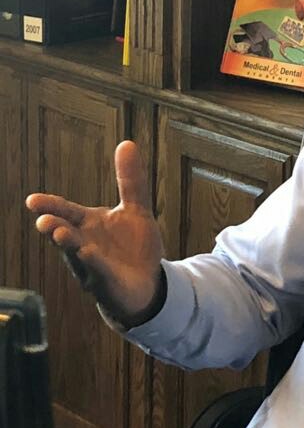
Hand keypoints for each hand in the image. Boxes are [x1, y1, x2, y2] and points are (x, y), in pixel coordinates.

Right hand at [25, 140, 165, 327]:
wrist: (146, 284)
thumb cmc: (133, 247)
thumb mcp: (136, 209)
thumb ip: (130, 180)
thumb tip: (127, 143)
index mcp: (88, 226)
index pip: (66, 212)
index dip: (51, 206)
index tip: (33, 200)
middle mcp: (83, 245)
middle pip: (65, 234)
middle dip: (54, 227)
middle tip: (45, 220)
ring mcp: (93, 267)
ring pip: (77, 256)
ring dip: (69, 245)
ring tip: (61, 233)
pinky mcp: (108, 284)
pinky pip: (99, 273)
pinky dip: (94, 264)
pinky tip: (88, 253)